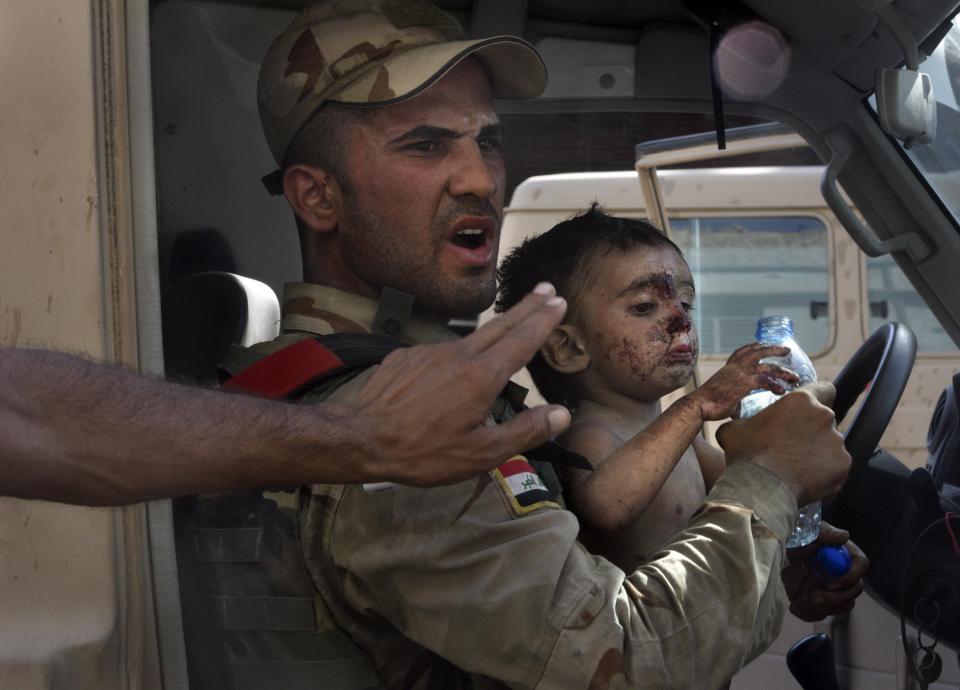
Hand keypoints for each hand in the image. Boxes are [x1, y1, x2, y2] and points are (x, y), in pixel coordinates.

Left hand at [348, 283, 570, 485]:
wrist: (358, 438)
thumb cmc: (422, 451)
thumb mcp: (480, 454)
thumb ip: (524, 432)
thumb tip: (561, 414)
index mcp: (481, 376)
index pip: (521, 340)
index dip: (542, 319)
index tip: (558, 300)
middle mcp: (458, 354)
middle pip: (500, 325)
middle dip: (526, 306)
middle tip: (546, 288)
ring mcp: (428, 351)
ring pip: (468, 340)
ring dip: (491, 332)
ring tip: (502, 336)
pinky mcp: (406, 356)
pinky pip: (438, 355)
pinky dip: (452, 359)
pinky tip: (447, 377)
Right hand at [689, 343, 798, 420]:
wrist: (699, 405)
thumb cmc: (708, 404)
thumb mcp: (723, 395)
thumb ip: (734, 398)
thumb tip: (737, 407)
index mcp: (728, 368)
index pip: (742, 351)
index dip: (754, 346)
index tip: (763, 344)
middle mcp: (735, 367)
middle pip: (757, 351)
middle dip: (773, 350)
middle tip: (786, 350)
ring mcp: (740, 374)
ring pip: (766, 367)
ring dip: (782, 371)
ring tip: (794, 376)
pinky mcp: (744, 383)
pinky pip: (765, 381)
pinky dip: (775, 385)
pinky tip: (781, 391)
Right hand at [716, 382, 849, 504]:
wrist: (761, 489)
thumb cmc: (747, 454)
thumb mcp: (734, 430)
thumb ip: (743, 422)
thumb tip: (738, 427)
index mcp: (801, 401)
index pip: (824, 388)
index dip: (819, 397)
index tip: (810, 410)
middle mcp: (824, 416)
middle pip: (825, 420)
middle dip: (813, 430)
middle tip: (793, 445)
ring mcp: (837, 442)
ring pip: (831, 444)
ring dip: (818, 452)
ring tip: (798, 467)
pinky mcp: (843, 466)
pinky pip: (835, 466)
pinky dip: (825, 473)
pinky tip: (806, 480)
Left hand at [781, 522, 868, 620]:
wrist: (764, 552)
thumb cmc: (786, 537)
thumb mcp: (801, 530)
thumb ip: (822, 532)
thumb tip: (843, 535)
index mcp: (839, 551)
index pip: (861, 564)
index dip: (851, 576)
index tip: (830, 583)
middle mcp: (838, 570)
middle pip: (855, 590)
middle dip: (835, 598)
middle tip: (814, 597)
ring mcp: (828, 587)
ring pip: (842, 605)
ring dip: (823, 607)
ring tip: (801, 600)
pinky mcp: (815, 599)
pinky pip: (822, 614)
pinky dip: (809, 614)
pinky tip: (794, 605)